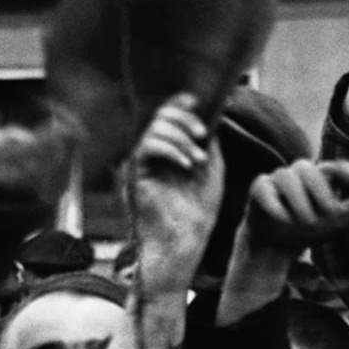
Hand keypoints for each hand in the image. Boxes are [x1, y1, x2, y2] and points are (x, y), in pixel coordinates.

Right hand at [129, 94, 226, 289]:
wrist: (184, 245)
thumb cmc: (197, 215)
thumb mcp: (212, 173)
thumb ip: (209, 146)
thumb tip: (212, 117)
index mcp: (172, 151)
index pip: (170, 116)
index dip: (181, 104)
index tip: (198, 103)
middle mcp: (155, 154)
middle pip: (160, 116)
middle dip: (183, 118)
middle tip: (201, 134)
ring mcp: (144, 164)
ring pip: (154, 128)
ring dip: (180, 138)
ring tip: (197, 160)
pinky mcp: (136, 174)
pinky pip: (147, 147)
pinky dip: (170, 150)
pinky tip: (186, 166)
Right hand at [243, 159, 348, 255]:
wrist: (274, 243)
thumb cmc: (309, 226)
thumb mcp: (339, 220)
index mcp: (321, 177)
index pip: (333, 168)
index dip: (343, 170)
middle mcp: (299, 173)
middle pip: (310, 171)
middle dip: (318, 197)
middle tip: (319, 220)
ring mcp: (277, 179)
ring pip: (288, 179)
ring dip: (298, 205)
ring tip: (300, 223)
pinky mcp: (258, 189)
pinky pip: (265, 190)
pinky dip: (275, 206)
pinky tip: (281, 218)